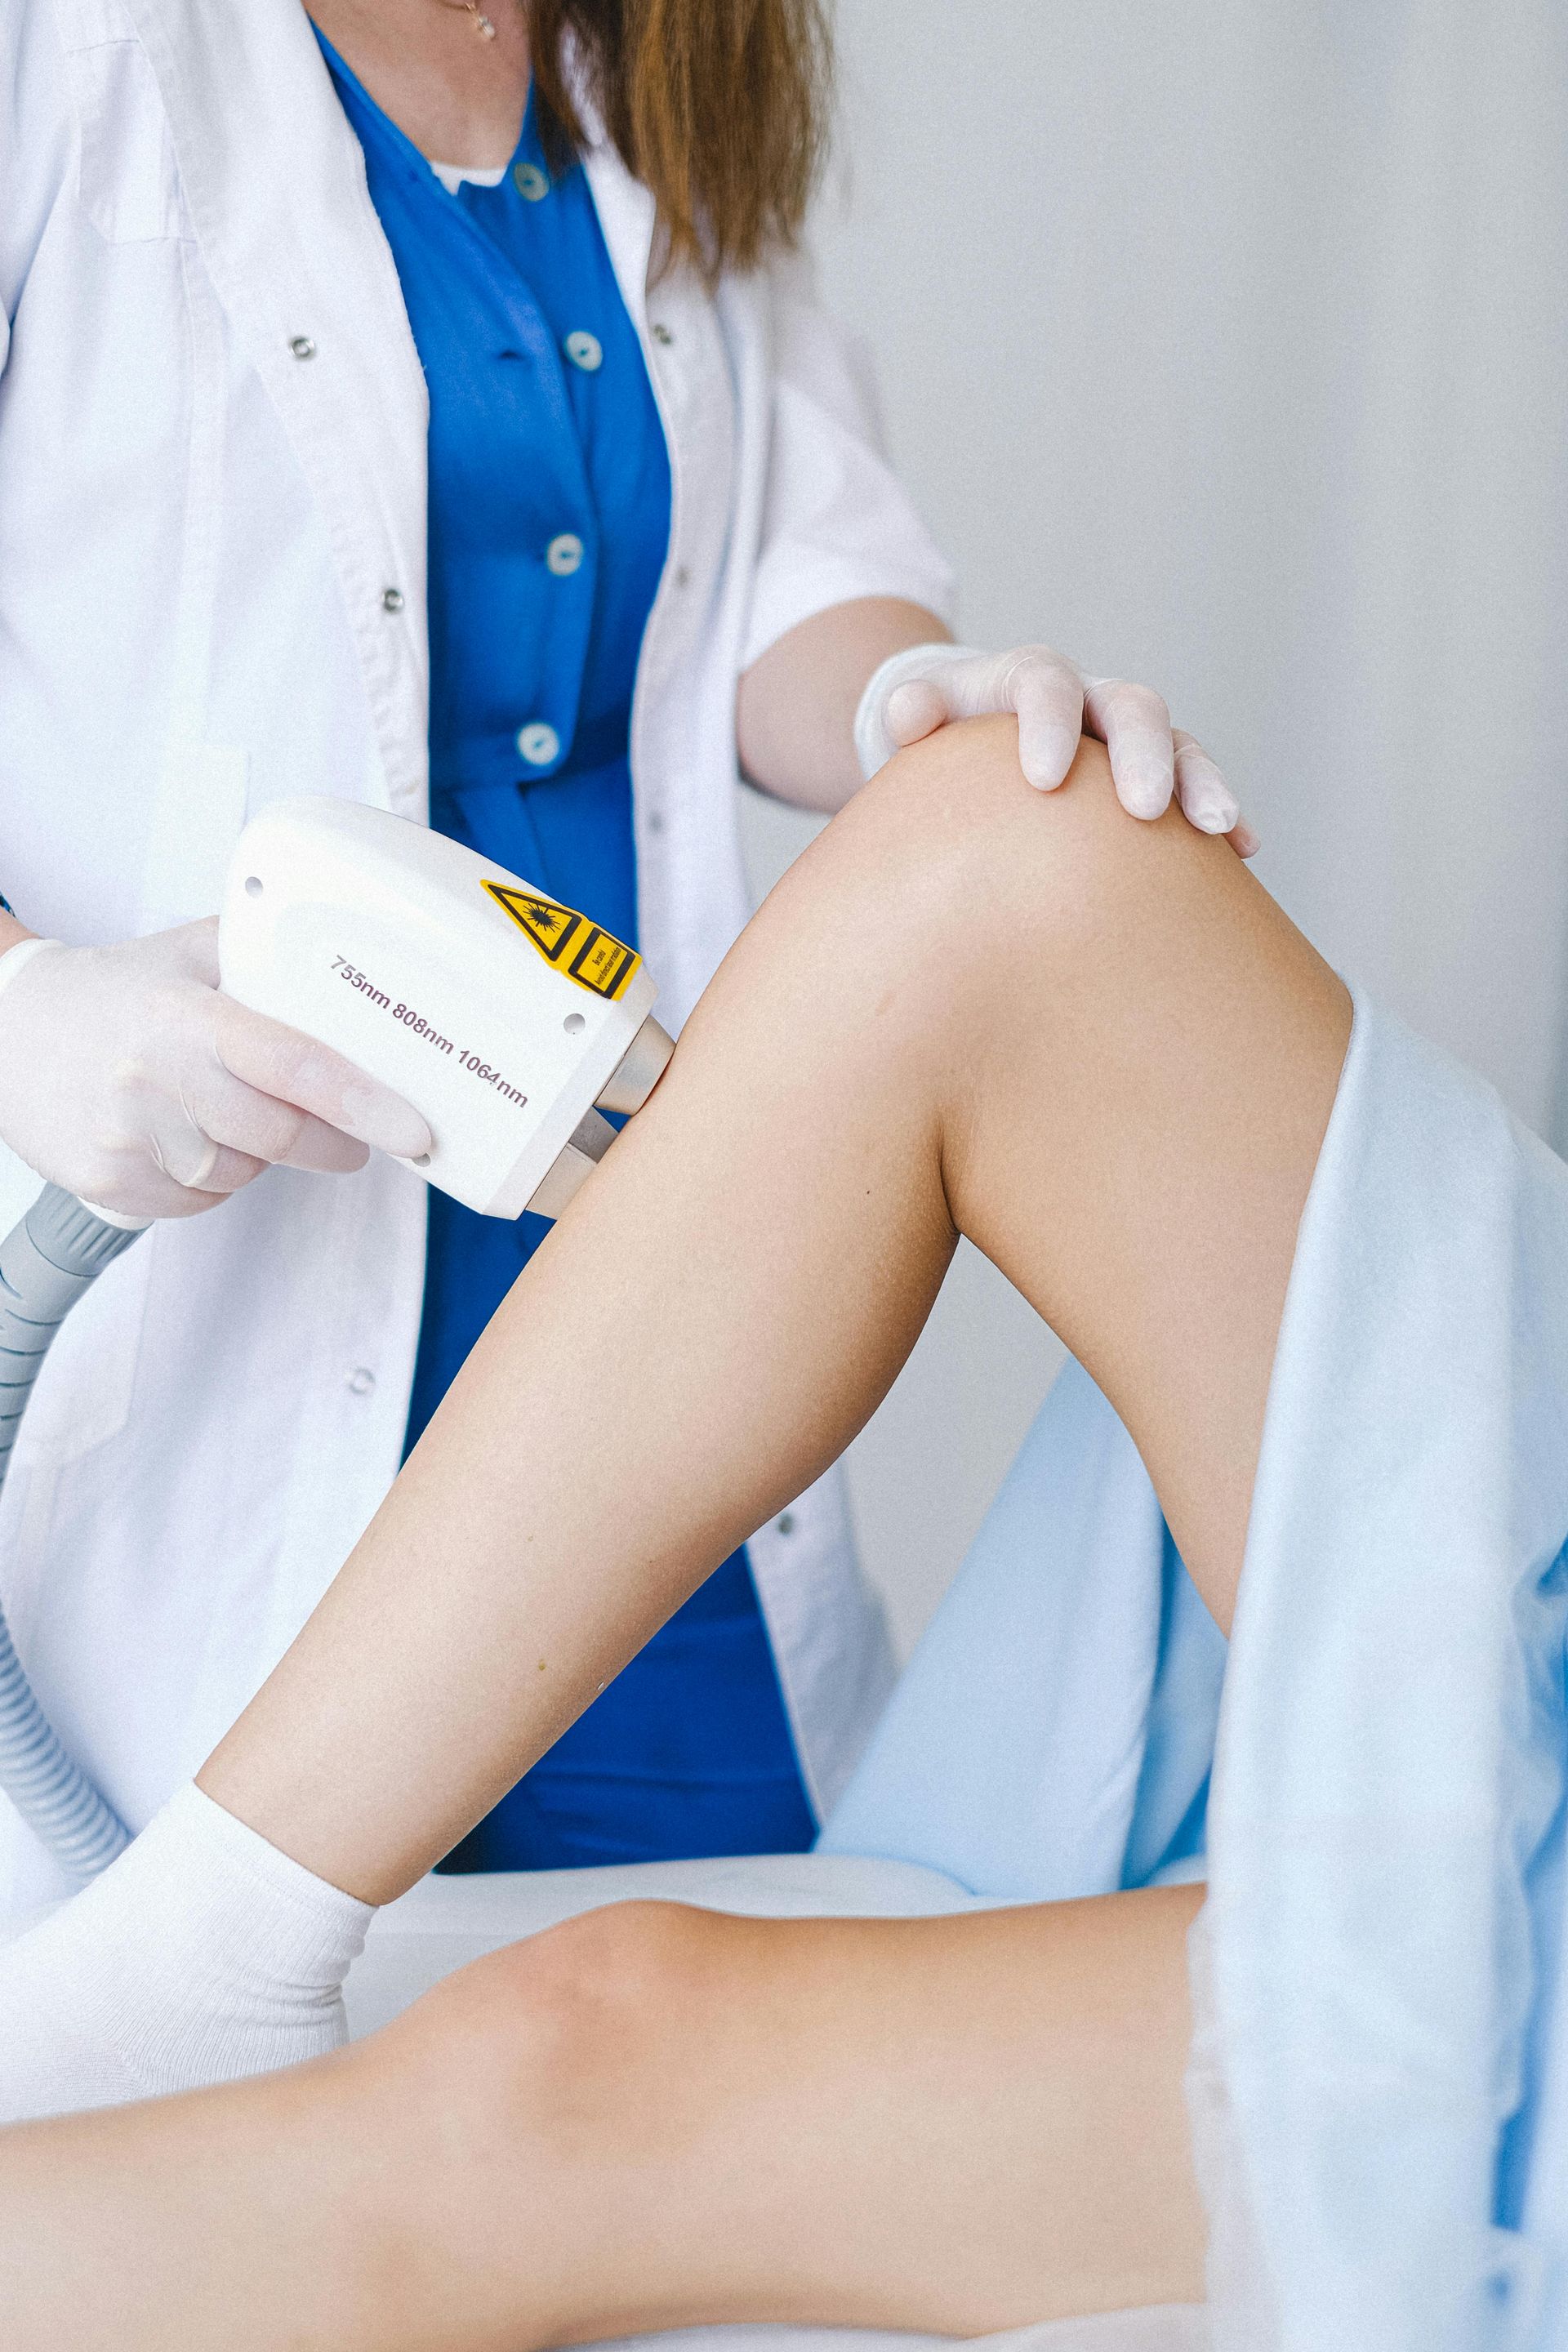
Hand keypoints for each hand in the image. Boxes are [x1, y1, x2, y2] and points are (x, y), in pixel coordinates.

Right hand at [0, 919, 431, 1221]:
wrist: (5, 1030)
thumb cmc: (109, 993)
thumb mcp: (185, 953)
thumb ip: (263, 956)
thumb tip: (350, 969)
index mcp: (183, 1016)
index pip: (293, 1064)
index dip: (362, 1102)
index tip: (411, 1127)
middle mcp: (153, 1078)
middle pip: (278, 1136)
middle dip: (332, 1143)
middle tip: (355, 1137)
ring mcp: (128, 1138)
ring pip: (242, 1174)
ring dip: (260, 1155)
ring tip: (229, 1112)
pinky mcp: (109, 1183)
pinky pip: (199, 1201)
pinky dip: (213, 1180)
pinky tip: (188, 1138)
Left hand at [855, 642, 1257, 854]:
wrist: (973, 735)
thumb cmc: (943, 738)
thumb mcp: (918, 718)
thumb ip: (911, 711)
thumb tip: (906, 713)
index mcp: (1030, 678)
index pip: (1044, 684)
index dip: (1049, 723)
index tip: (1043, 778)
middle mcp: (1091, 697)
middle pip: (1130, 706)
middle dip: (1143, 754)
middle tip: (1144, 809)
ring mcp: (1129, 735)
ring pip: (1179, 743)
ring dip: (1202, 783)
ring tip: (1218, 830)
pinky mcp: (1156, 771)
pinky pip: (1197, 784)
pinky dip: (1223, 813)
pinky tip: (1244, 852)